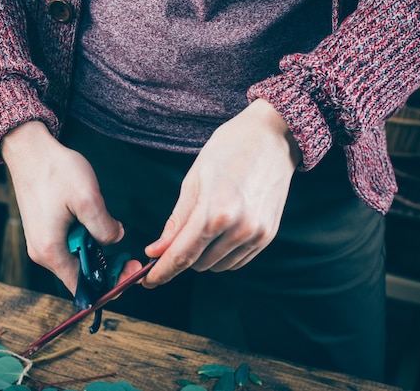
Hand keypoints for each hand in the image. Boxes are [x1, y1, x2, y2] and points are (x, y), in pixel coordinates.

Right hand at [1, 121, 141, 293]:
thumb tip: (115, 239)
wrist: (29, 149)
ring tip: (113, 234)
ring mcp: (41, 242)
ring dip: (97, 252)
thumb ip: (104, 226)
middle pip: (80, 275)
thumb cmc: (55, 171)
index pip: (82, 287)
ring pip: (76, 259)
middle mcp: (43, 252)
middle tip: (129, 258)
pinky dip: (86, 241)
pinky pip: (69, 245)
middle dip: (107, 269)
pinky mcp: (44, 230)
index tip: (129, 275)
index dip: (109, 287)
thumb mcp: (87, 198)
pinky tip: (96, 223)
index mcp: (51, 251)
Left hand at [143, 98, 301, 287]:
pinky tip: (220, 232)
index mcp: (214, 212)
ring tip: (204, 225)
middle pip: (198, 264)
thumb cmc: (228, 151)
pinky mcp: (267, 236)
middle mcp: (238, 229)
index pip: (181, 255)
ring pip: (217, 266)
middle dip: (181, 256)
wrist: (272, 138)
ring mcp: (256, 234)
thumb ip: (176, 221)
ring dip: (203, 256)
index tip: (147, 281)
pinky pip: (237, 261)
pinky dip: (222, 255)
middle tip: (176, 237)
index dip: (161, 272)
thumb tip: (156, 250)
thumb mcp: (193, 181)